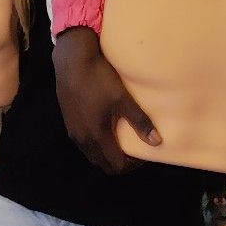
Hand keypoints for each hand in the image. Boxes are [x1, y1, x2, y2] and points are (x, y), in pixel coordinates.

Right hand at [53, 27, 157, 172]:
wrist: (72, 60)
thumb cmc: (99, 79)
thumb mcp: (122, 99)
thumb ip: (140, 122)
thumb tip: (157, 142)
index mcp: (97, 136)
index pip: (116, 165)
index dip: (132, 165)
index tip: (143, 153)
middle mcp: (82, 139)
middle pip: (102, 163)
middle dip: (119, 162)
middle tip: (134, 149)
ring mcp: (73, 130)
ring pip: (91, 153)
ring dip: (106, 153)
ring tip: (120, 138)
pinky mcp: (68, 120)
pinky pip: (84, 142)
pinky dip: (96, 143)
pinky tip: (104, 126)